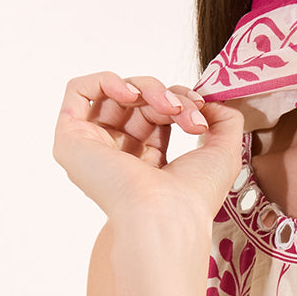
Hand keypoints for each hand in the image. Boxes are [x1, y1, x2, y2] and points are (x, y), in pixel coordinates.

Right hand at [53, 71, 242, 224]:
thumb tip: (212, 101)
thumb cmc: (195, 194)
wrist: (167, 215)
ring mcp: (92, 147)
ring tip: (169, 107)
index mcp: (146, 162)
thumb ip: (225, 120)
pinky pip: (79, 90)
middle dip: (169, 96)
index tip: (201, 109)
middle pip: (138, 102)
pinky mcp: (71, 139)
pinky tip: (132, 95)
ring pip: (115, 93)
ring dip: (149, 88)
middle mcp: (116, 154)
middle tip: (188, 111)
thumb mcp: (224, 152)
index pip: (156, 114)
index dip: (180, 101)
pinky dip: (107, 81)